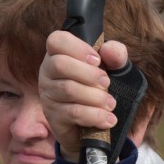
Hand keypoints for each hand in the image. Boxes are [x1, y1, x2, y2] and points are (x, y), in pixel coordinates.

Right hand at [38, 31, 128, 161]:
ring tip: (111, 103)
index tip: (98, 60)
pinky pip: (73, 113)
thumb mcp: (113, 68)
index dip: (78, 48)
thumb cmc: (99, 86)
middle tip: (107, 83)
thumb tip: (109, 50)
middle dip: (89, 74)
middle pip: (60, 65)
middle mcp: (48, 72)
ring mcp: (48, 94)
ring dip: (96, 97)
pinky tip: (108, 119)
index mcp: (59, 54)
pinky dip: (95, 116)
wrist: (95, 122)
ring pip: (68, 90)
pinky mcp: (53, 116)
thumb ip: (115, 55)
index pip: (56, 40)